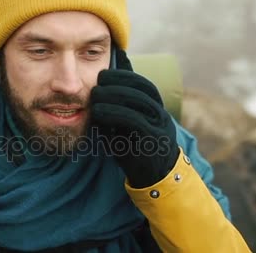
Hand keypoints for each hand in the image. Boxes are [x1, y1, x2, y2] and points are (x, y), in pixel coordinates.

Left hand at [89, 50, 179, 187]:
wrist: (154, 181)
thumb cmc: (135, 152)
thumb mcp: (126, 129)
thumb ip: (117, 114)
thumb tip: (95, 98)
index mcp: (157, 109)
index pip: (144, 84)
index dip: (124, 76)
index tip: (103, 75)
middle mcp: (161, 115)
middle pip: (141, 90)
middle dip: (117, 83)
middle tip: (96, 84)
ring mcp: (160, 126)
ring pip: (139, 102)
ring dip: (113, 95)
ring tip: (94, 96)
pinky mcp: (153, 140)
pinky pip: (134, 120)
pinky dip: (114, 113)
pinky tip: (98, 112)